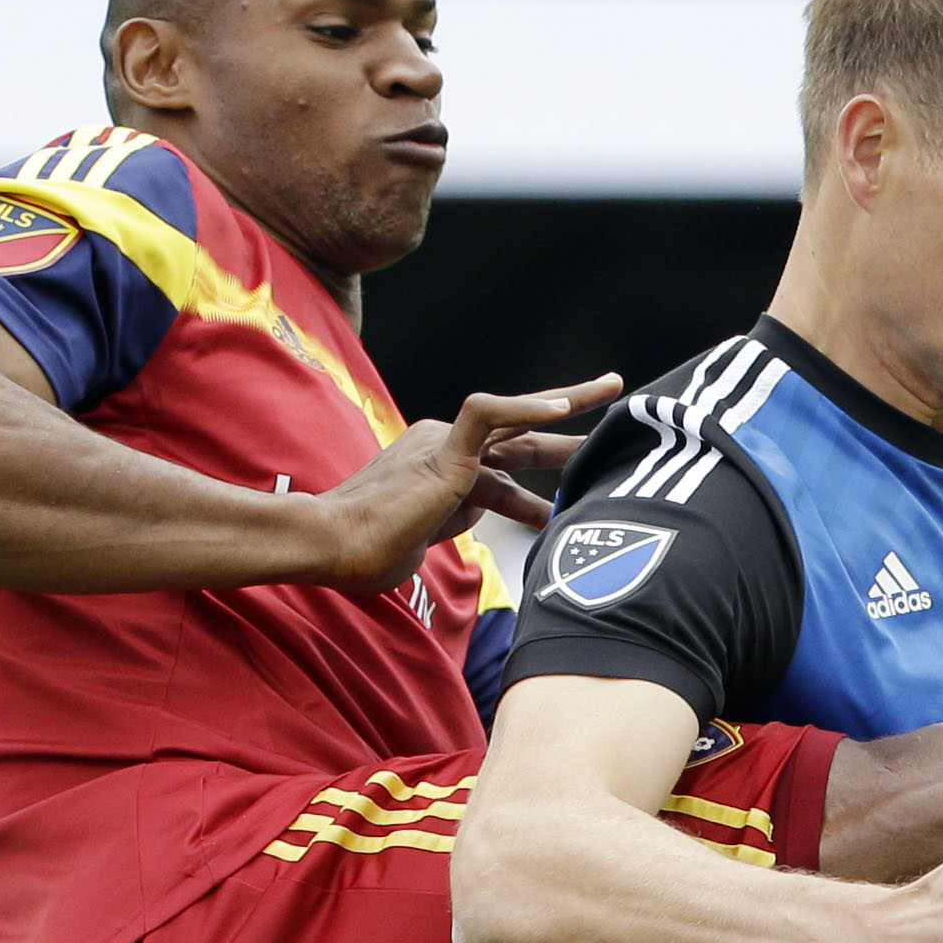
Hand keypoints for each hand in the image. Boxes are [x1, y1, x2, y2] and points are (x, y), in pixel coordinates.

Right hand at [313, 374, 620, 592]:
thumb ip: (448, 526)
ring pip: (515, 417)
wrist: (330, 544)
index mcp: (444, 468)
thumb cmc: (365, 552)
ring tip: (611, 391)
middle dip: (567, 414)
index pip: (505, 457)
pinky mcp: (442, 452)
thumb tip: (462, 530)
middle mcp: (446, 448)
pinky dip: (524, 407)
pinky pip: (487, 415)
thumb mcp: (423, 539)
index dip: (542, 455)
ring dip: (566, 405)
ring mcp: (445, 446)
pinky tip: (562, 407)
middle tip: (611, 394)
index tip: (577, 465)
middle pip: (520, 430)